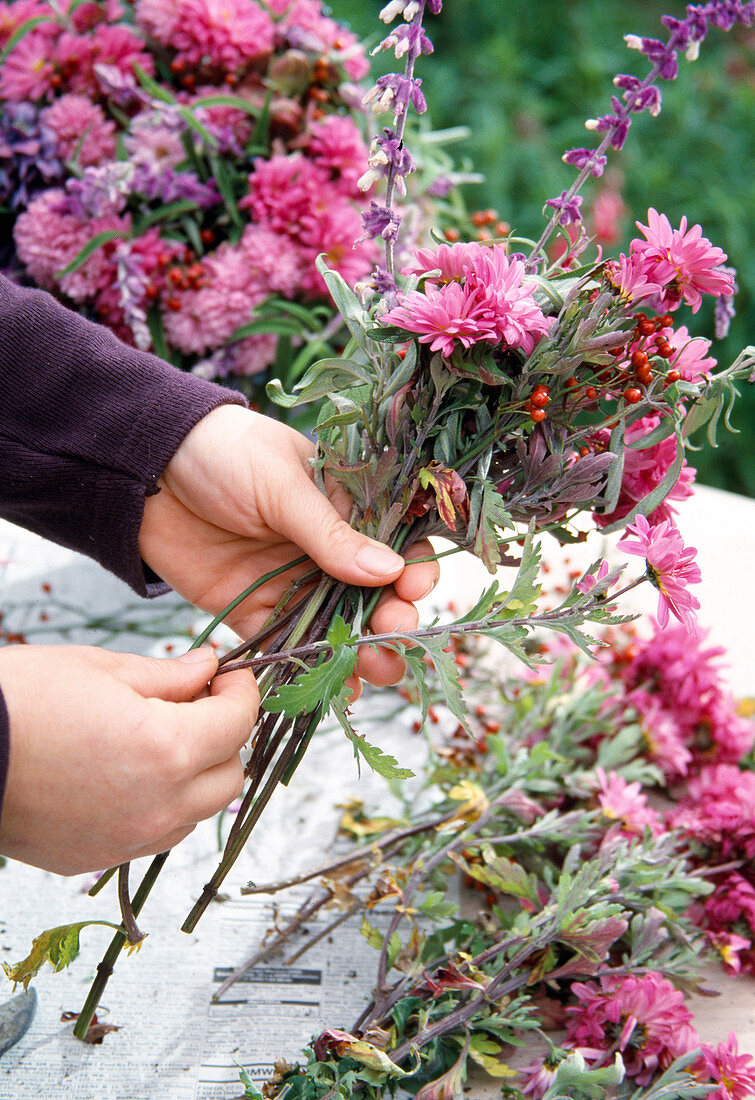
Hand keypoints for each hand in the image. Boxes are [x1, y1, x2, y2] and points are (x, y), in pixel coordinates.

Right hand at [0, 644, 257, 874]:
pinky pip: (156, 835)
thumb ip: (169, 675)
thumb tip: (208, 668)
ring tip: (163, 737)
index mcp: (166, 750)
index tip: (229, 676)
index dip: (242, 692)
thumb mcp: (102, 668)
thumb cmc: (18, 701)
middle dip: (226, 736)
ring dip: (197, 775)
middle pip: (231, 776)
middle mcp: (156, 806)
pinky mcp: (95, 858)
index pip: (238, 724)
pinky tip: (132, 772)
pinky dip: (163, 805)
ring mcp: (126, 840)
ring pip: (198, 812)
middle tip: (200, 703)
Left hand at [139, 406, 439, 691]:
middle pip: (373, 592)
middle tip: (394, 636)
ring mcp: (291, 580)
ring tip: (376, 671)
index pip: (395, 541)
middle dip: (391, 618)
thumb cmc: (220, 451)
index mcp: (344, 504)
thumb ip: (328, 531)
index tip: (413, 587)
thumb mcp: (279, 482)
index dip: (412, 567)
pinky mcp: (254, 608)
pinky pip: (289, 644)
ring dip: (361, 650)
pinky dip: (311, 668)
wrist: (142, 467)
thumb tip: (390, 570)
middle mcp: (325, 548)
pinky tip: (336, 688)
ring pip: (338, 625)